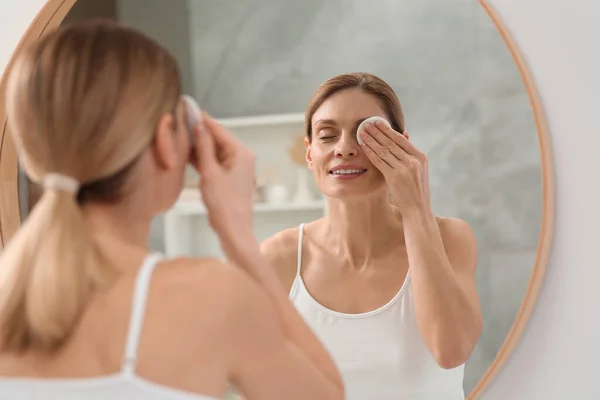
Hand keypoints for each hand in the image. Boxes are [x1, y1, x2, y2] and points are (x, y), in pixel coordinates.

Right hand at [191, 112, 255, 241]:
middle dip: (199, 132)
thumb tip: (198, 127)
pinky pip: (215, 162)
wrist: (233, 229)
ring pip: (215, 150)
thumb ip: (204, 148)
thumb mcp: (210, 173)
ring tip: (180, 135)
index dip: (203, 119)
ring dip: (199, 145)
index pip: (219, 130)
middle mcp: (242, 157)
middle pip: (218, 139)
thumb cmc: (223, 204)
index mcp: (241, 153)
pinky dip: (203, 158)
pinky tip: (187, 154)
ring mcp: (237, 168)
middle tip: (181, 121)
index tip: (189, 108)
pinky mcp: (230, 177)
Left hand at [359, 120, 430, 211]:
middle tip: (366, 123)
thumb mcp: (418, 169)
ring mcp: (404, 169)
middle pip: (391, 143)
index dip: (387, 130)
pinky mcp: (395, 177)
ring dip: (371, 140)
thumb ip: (410, 153)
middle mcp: (413, 161)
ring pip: (384, 150)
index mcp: (420, 157)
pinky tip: (363, 146)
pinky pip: (379, 161)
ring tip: (362, 132)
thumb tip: (404, 134)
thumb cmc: (415, 190)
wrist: (418, 209)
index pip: (401, 139)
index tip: (377, 122)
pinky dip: (370, 152)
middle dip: (377, 132)